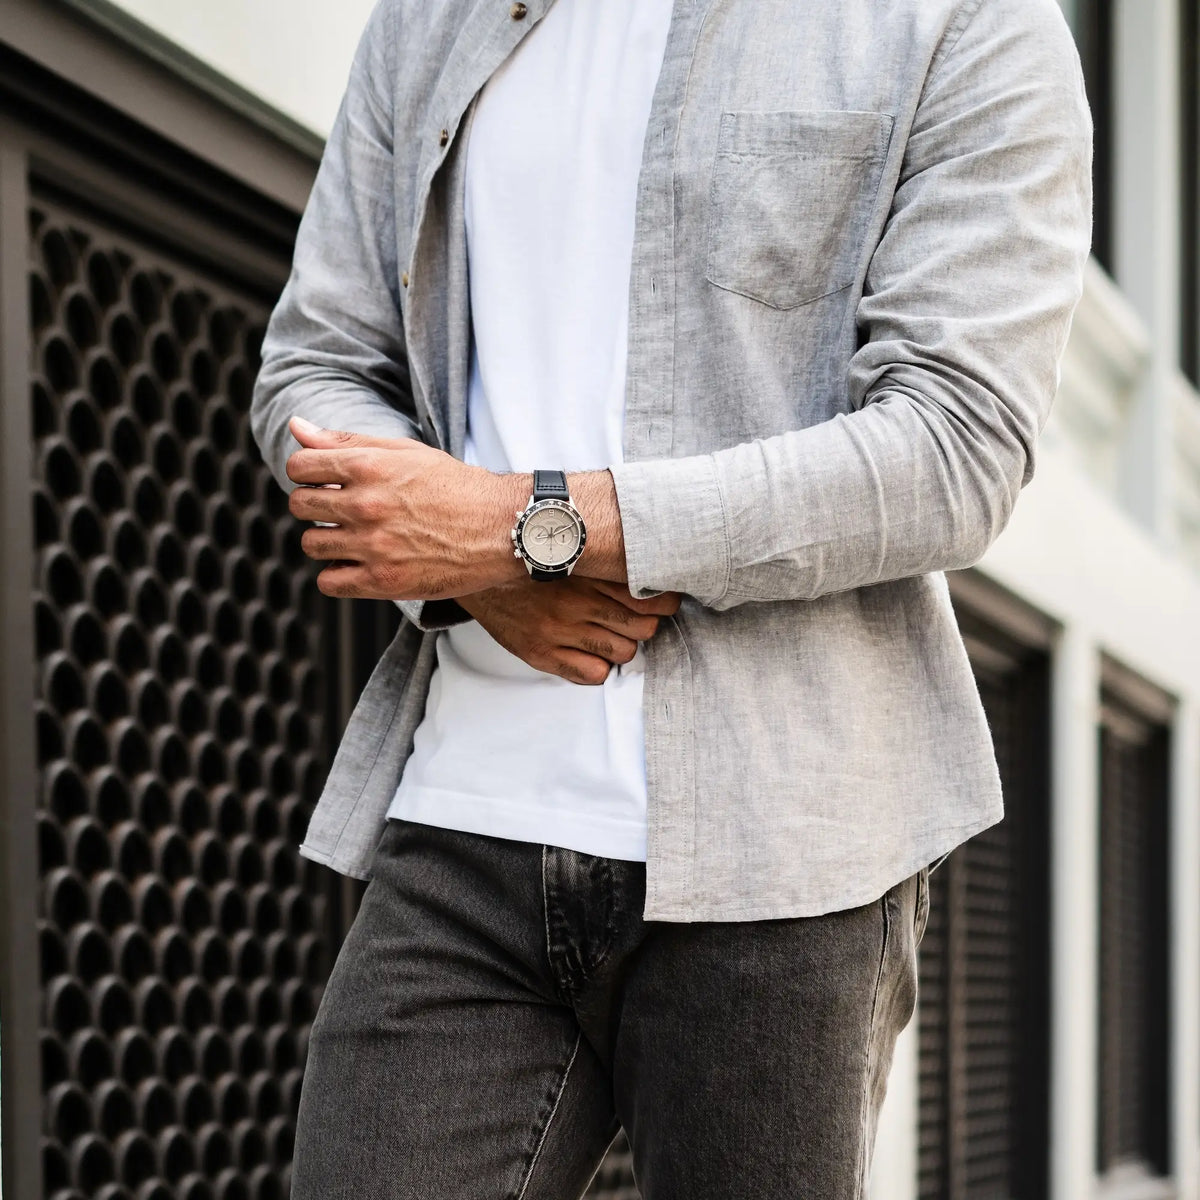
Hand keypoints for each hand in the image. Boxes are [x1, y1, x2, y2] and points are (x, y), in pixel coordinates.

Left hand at [285, 416, 528, 599]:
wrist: (502, 530)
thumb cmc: (456, 487)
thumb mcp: (406, 452)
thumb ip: (347, 440)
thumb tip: (295, 426)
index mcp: (369, 467)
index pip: (300, 466)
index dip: (308, 472)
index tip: (325, 480)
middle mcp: (366, 505)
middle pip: (300, 505)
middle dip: (314, 505)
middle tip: (342, 510)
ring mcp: (373, 546)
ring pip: (311, 545)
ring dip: (326, 541)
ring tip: (354, 537)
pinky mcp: (383, 581)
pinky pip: (328, 582)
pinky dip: (337, 574)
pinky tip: (359, 564)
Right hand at [457, 576, 681, 685]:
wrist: (477, 568)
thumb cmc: (530, 557)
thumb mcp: (570, 546)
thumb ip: (605, 558)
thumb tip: (649, 561)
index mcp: (587, 572)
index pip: (647, 596)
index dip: (663, 602)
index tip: (661, 601)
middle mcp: (576, 602)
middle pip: (643, 628)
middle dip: (645, 625)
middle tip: (634, 619)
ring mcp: (558, 630)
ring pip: (623, 652)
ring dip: (622, 645)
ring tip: (609, 634)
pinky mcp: (541, 653)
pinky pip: (593, 674)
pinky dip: (599, 666)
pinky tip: (589, 652)